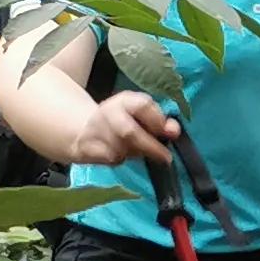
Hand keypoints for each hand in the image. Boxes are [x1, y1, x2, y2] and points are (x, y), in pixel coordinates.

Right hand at [63, 92, 180, 168]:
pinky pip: (110, 159)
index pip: (143, 105)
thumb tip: (173, 131)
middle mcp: (108, 112)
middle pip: (129, 132)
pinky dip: (121, 160)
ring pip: (120, 149)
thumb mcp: (143, 116)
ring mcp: (94, 130)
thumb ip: (161, 122)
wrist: (85, 130)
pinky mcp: (86, 148)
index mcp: (125, 100)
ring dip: (136, 155)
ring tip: (140, 153)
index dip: (158, 121)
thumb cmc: (124, 122)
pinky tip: (122, 155)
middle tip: (165, 158)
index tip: (169, 133)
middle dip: (150, 147)